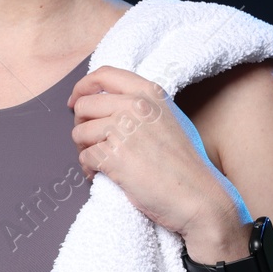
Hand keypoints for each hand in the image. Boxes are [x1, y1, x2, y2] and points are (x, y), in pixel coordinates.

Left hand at [65, 66, 235, 238]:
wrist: (198, 196)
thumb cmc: (183, 164)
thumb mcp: (168, 119)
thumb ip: (141, 106)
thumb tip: (103, 104)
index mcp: (150, 93)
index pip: (103, 75)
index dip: (82, 88)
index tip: (74, 101)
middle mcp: (136, 105)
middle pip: (84, 105)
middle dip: (81, 125)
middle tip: (92, 142)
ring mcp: (124, 129)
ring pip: (79, 132)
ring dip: (84, 149)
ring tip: (101, 162)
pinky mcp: (114, 155)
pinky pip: (84, 157)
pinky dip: (88, 169)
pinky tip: (101, 175)